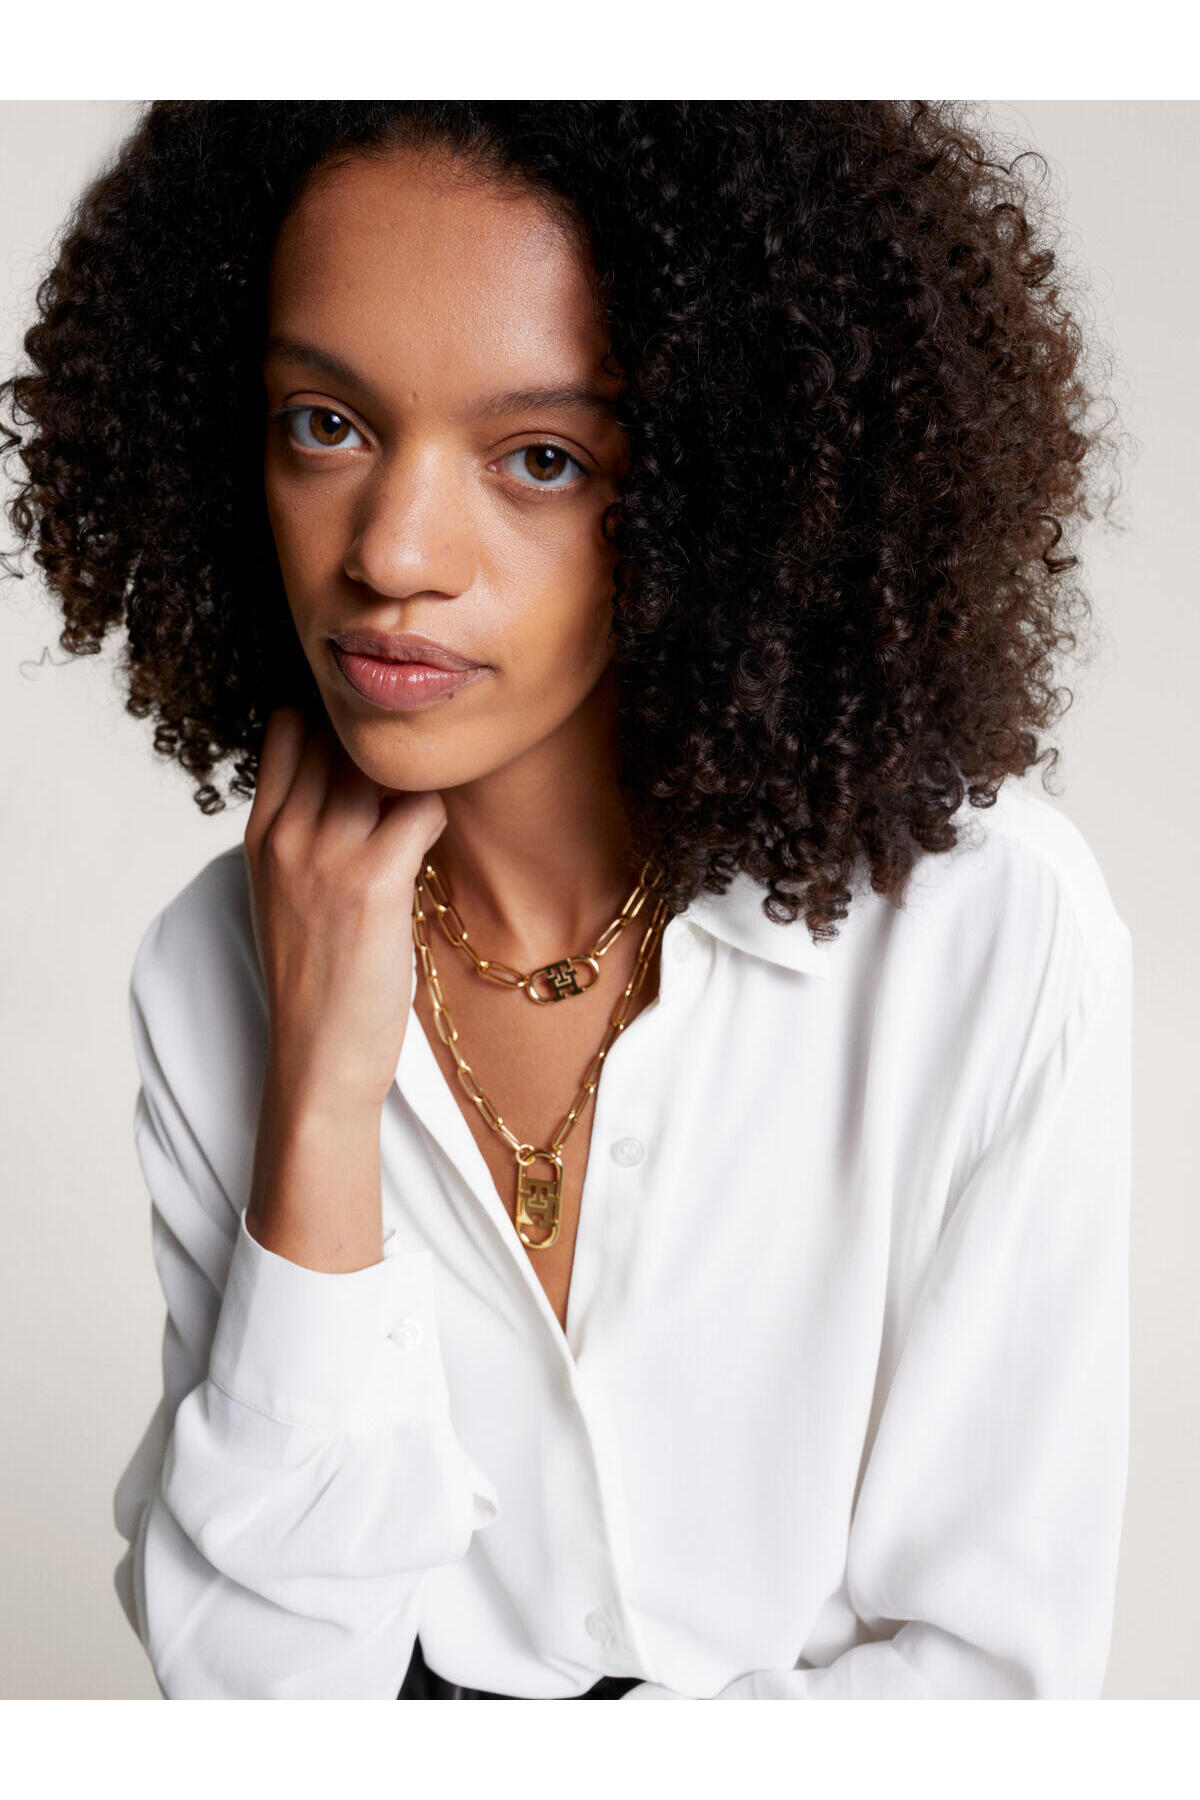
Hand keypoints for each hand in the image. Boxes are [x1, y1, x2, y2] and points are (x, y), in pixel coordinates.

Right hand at [243, 704, 447, 1119]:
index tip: (372, 754)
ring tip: (423, 813)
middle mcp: (287, 835)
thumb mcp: (282, 896)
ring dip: (414, 779)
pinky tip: (435, 845)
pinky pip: (422, 808)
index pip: (289, 726)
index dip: (338, 726)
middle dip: (385, 747)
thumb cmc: (315, 981)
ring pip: (383, 766)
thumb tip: (350, 786)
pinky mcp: (375, 882)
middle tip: (413, 779)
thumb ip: (301, 835)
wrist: (318, 1059)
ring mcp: (328, 855)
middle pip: (340, 736)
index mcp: (260, 835)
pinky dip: (437, 815)